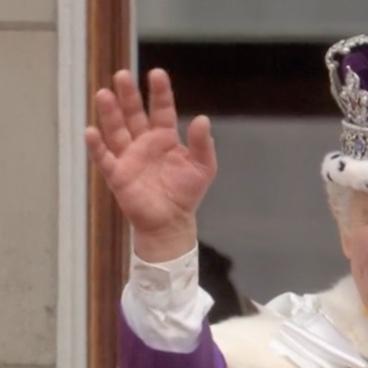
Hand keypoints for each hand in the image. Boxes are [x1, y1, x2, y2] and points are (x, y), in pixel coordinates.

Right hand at [85, 68, 216, 261]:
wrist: (171, 221)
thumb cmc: (186, 192)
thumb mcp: (203, 167)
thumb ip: (203, 144)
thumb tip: (203, 118)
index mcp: (165, 137)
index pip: (161, 109)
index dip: (160, 92)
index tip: (157, 73)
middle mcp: (144, 142)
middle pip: (134, 114)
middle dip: (128, 95)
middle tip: (123, 74)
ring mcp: (128, 156)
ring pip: (116, 130)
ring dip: (110, 113)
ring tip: (104, 93)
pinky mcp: (117, 174)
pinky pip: (104, 158)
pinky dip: (97, 146)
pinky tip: (91, 131)